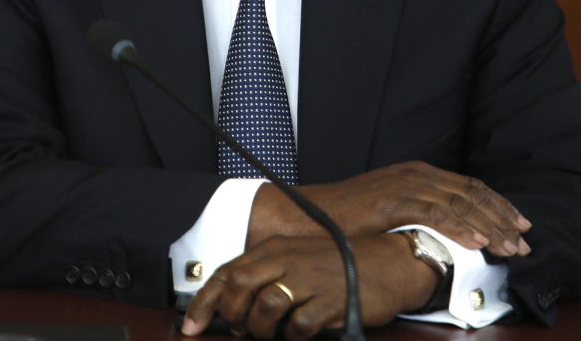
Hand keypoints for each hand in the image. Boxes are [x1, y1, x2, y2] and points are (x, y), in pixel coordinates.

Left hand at [182, 233, 436, 339]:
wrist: (388, 263)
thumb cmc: (340, 266)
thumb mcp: (298, 261)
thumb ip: (267, 276)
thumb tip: (234, 306)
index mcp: (275, 249)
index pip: (227, 273)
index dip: (204, 302)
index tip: (191, 327)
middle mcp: (287, 259)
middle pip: (239, 287)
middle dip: (233, 315)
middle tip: (244, 329)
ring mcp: (308, 279)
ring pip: (265, 308)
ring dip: (262, 328)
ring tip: (273, 332)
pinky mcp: (329, 301)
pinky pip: (298, 326)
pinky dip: (294, 335)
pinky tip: (301, 333)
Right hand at [247, 161, 531, 257]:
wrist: (308, 215)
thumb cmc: (345, 219)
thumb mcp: (389, 212)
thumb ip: (417, 214)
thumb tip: (446, 234)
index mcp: (417, 174)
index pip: (468, 187)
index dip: (497, 205)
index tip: (519, 224)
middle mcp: (416, 173)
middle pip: (471, 193)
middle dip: (502, 218)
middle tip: (523, 240)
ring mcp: (405, 184)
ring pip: (461, 203)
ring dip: (490, 226)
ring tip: (510, 246)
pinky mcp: (394, 200)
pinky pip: (437, 213)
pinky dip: (462, 227)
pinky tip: (478, 242)